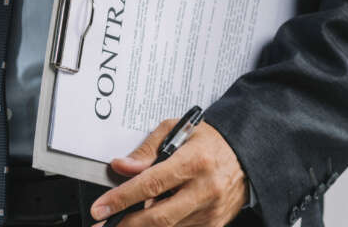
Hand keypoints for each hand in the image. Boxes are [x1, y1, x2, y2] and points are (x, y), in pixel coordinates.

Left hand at [91, 120, 247, 226]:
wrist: (246, 153)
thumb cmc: (209, 141)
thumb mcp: (176, 130)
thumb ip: (146, 150)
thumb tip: (121, 167)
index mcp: (193, 162)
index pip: (150, 184)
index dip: (121, 199)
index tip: (101, 208)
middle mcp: (204, 189)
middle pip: (158, 217)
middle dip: (126, 224)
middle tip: (103, 225)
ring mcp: (210, 210)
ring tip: (123, 222)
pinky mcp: (214, 223)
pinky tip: (145, 222)